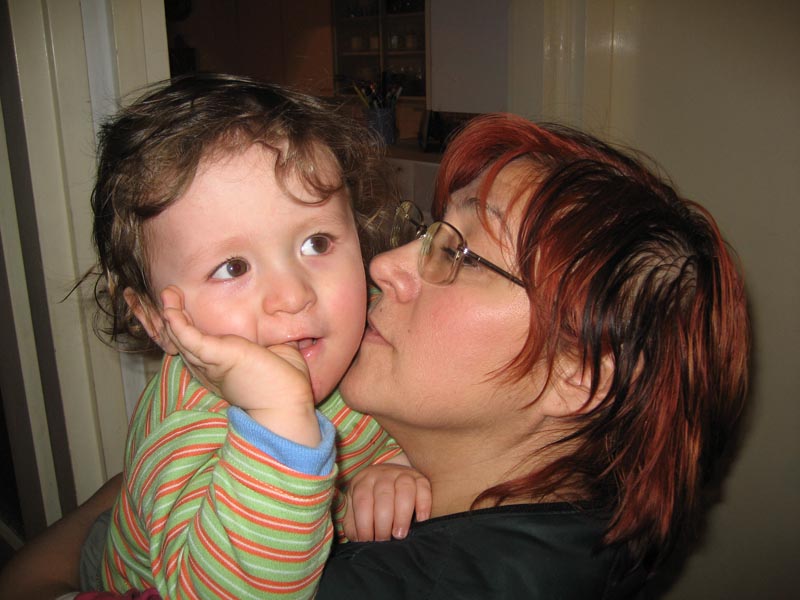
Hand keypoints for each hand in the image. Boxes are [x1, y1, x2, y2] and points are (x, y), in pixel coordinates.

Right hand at [160, 286, 318, 444]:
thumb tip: (284, 324)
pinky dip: (177, 323)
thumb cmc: (285, 384)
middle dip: (172, 315)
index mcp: (220, 364)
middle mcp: (208, 365)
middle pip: (181, 337)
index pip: (195, 342)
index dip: (185, 325)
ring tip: (168, 291)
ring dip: (171, 313)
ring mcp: (209, 362)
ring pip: (180, 336)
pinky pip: (188, 338)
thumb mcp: (279, 352)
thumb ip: (274, 337)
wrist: (287, 404)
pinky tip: (170, 309)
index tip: (182, 304)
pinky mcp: (215, 357)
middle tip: (170, 292)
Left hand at [342, 462, 431, 541]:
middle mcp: (383, 474)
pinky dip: (423, 505)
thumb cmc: (370, 503)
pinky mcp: (420, 478)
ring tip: (400, 535)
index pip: (362, 500)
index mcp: (363, 481)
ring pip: (404, 489)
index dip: (364, 523)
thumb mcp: (356, 510)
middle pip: (383, 495)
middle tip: (384, 541)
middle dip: (383, 522)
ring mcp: (403, 474)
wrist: (388, 480)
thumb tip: (360, 542)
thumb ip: (354, 525)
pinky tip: (420, 521)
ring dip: (402, 515)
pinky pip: (424, 488)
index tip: (368, 541)